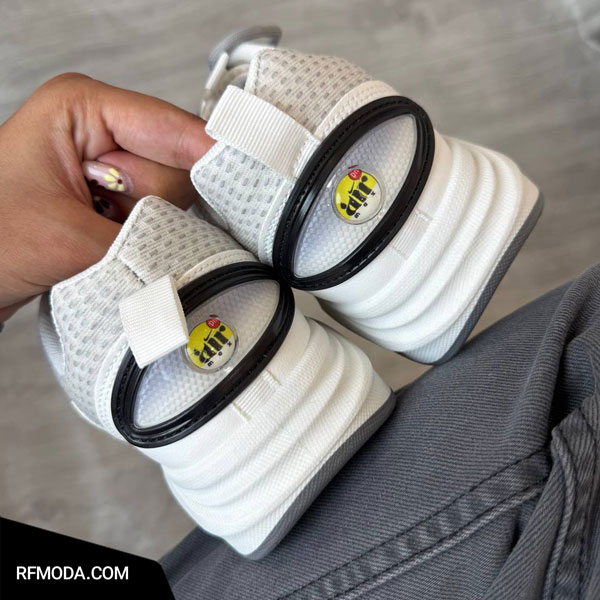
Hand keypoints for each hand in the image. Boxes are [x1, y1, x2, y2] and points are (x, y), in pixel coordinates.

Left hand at [0, 73, 212, 321]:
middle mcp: (104, 132)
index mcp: (84, 110)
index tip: (250, 176)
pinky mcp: (118, 199)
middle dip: (158, 207)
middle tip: (115, 226)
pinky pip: (161, 217)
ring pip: (174, 199)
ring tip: (102, 239)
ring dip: (151, 228)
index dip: (209, 156)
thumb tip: (203, 256)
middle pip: (178, 168)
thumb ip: (144, 243)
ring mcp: (113, 167)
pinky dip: (150, 239)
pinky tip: (115, 246)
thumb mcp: (68, 239)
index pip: (171, 128)